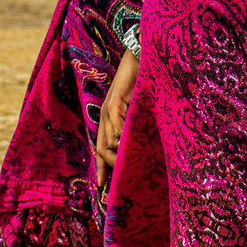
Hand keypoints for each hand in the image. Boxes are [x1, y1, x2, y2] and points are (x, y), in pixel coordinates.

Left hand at [94, 48, 138, 175]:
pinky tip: (127, 142)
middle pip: (101, 149)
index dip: (102, 168)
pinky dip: (120, 133)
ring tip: (127, 165)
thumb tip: (140, 150)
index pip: (102, 149)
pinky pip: (114, 120)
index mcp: (110, 121)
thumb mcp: (140, 112)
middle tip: (120, 180)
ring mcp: (108, 108)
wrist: (142, 59)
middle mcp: (105, 116)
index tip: (104, 187)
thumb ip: (136, 129)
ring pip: (106, 139)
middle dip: (108, 167)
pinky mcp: (115, 98)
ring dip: (116, 154)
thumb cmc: (144, 85)